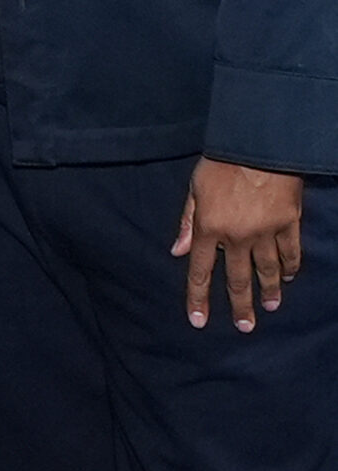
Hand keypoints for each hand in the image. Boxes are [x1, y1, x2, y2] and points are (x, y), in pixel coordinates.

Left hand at [171, 156, 302, 329]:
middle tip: (245, 327)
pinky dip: (291, 265)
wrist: (258, 143)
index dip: (199, 299)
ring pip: (267, 269)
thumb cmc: (221, 162)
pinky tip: (290, 277)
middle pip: (238, 279)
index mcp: (209, 229)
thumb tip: (178, 251)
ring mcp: (265, 231)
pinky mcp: (289, 221)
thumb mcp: (195, 189)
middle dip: (240, 305)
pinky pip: (291, 250)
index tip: (199, 322)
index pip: (201, 272)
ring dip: (269, 290)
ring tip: (271, 307)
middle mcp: (236, 237)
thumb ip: (187, 222)